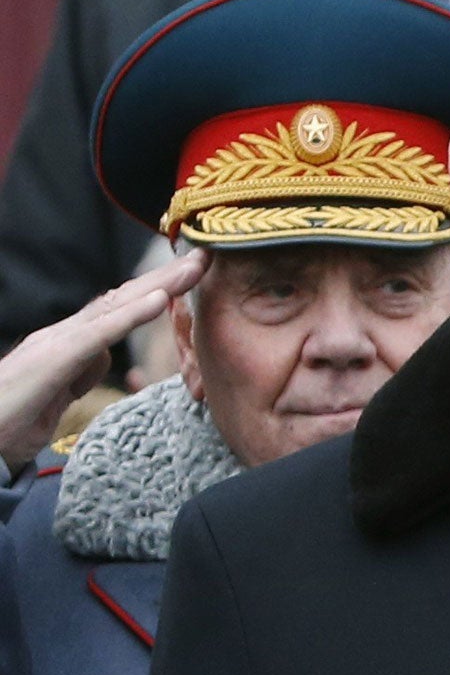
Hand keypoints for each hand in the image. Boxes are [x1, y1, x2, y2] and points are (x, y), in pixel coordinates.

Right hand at [0, 252, 206, 471]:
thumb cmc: (10, 419)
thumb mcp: (60, 393)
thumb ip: (81, 371)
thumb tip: (102, 356)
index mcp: (70, 343)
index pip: (119, 309)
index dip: (156, 290)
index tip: (191, 277)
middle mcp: (65, 334)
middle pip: (124, 298)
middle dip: (167, 277)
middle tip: (206, 256)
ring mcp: (59, 342)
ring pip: (118, 306)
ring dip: (160, 284)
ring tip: (195, 266)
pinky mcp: (55, 358)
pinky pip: (102, 333)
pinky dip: (132, 314)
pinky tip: (159, 299)